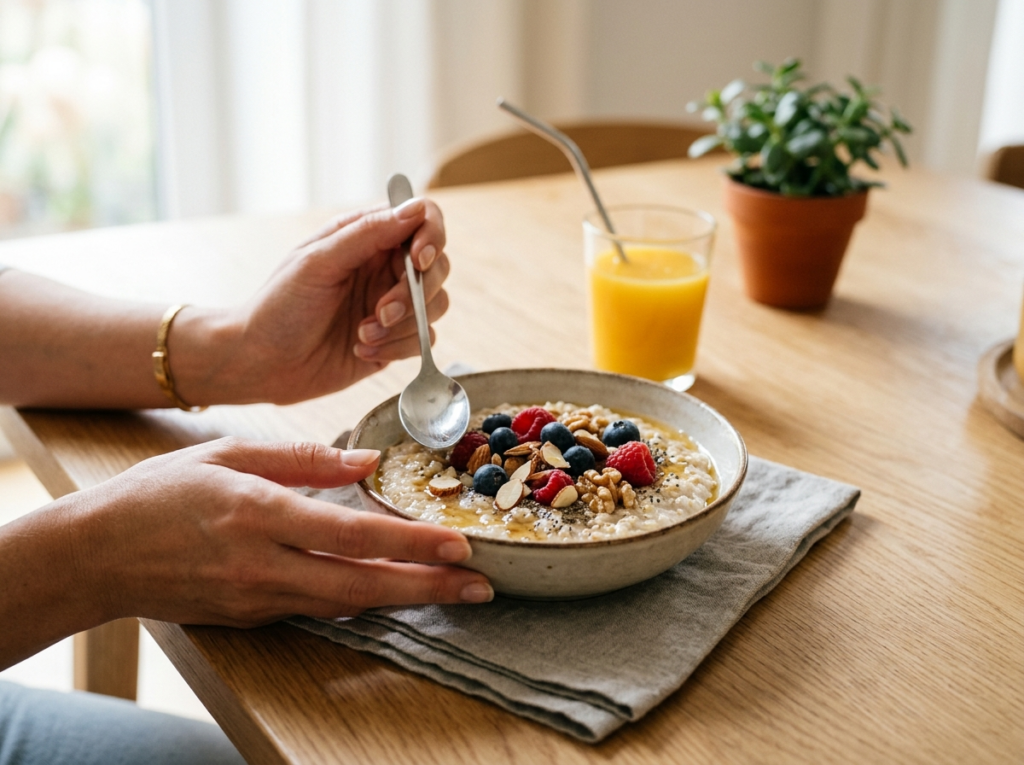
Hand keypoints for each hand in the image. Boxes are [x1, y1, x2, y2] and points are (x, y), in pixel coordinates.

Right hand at [71, 438, 491, 626]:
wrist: (95, 554)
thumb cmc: (160, 493)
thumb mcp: (229, 453)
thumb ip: (303, 458)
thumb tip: (366, 462)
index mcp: (258, 513)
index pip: (351, 535)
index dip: (410, 545)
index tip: (458, 546)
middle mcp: (262, 564)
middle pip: (360, 586)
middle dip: (427, 590)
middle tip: (480, 588)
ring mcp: (256, 598)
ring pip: (346, 605)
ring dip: (403, 600)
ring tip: (453, 593)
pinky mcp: (250, 616)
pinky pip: (317, 608)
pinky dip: (360, 600)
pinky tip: (393, 590)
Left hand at [177, 199, 449, 405]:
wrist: (261, 363)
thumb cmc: (279, 307)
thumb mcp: (318, 261)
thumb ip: (367, 233)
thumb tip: (414, 209)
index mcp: (367, 238)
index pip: (423, 219)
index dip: (431, 236)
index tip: (418, 260)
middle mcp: (384, 268)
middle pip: (438, 266)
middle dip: (415, 292)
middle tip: (382, 310)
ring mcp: (392, 305)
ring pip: (436, 305)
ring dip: (403, 324)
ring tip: (362, 333)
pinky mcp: (394, 341)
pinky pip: (423, 340)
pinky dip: (397, 347)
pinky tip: (361, 349)